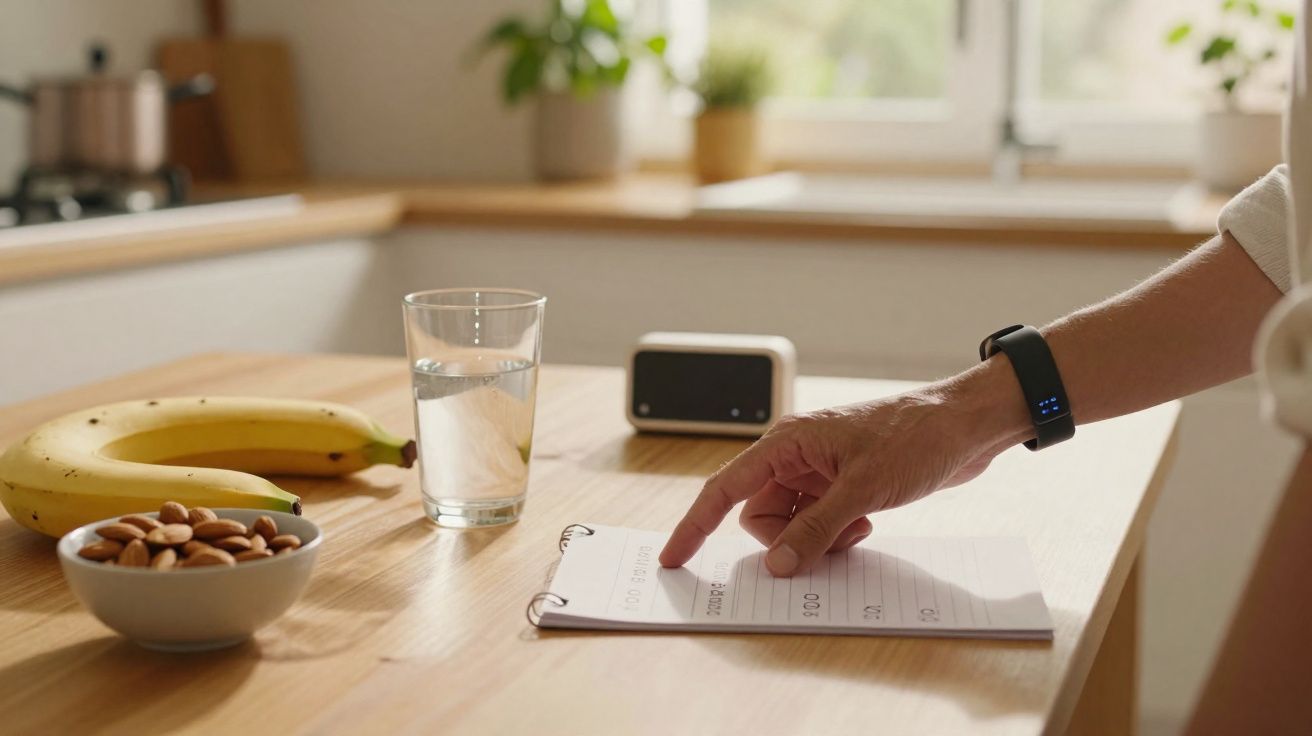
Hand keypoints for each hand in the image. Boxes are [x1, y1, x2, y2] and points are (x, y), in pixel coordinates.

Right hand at [658, 364, 1027, 576]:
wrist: (965, 427)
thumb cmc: (915, 438)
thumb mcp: (862, 491)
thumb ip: (814, 530)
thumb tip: (776, 564)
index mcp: (787, 442)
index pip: (724, 489)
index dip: (695, 525)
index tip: (674, 558)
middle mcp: (796, 455)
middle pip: (758, 515)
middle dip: (785, 539)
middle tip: (825, 541)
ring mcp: (818, 471)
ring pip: (788, 524)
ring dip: (814, 539)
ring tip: (856, 527)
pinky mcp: (841, 485)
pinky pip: (815, 524)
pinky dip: (833, 535)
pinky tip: (865, 524)